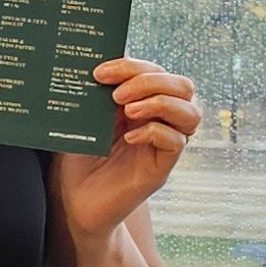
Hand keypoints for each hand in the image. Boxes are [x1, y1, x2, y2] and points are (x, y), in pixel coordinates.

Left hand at [53, 57, 199, 240]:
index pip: (156, 71)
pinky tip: (129, 138)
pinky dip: (155, 133)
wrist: (74, 200)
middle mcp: (159, 120)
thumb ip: (98, 94)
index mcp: (143, 102)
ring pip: (191, 113)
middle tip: (117, 95)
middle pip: (183, 87)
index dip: (132, 66)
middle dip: (151, 81)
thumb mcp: (86, 119)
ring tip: (127, 111)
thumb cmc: (79, 157)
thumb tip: (99, 67)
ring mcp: (163, 145)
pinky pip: (177, 143)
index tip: (100, 73)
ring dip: (160, 103)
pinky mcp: (161, 169)